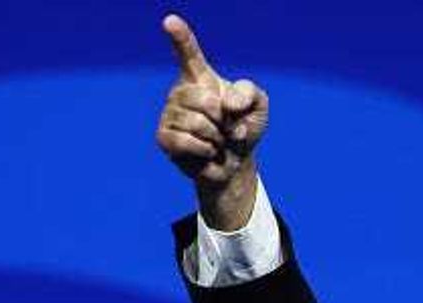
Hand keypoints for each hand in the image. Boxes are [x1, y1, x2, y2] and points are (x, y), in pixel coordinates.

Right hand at [155, 15, 268, 228]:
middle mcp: (180, 92)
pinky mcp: (164, 137)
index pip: (188, 53)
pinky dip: (206, 150)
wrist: (236, 162)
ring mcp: (169, 114)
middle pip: (204, 100)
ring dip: (218, 137)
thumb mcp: (259, 107)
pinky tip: (207, 151)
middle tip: (228, 128)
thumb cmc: (244, 129)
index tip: (170, 21)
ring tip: (217, 140)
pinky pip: (187, 141)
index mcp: (200, 78)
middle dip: (225, 120)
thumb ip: (249, 93)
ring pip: (198, 123)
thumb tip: (227, 102)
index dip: (180, 37)